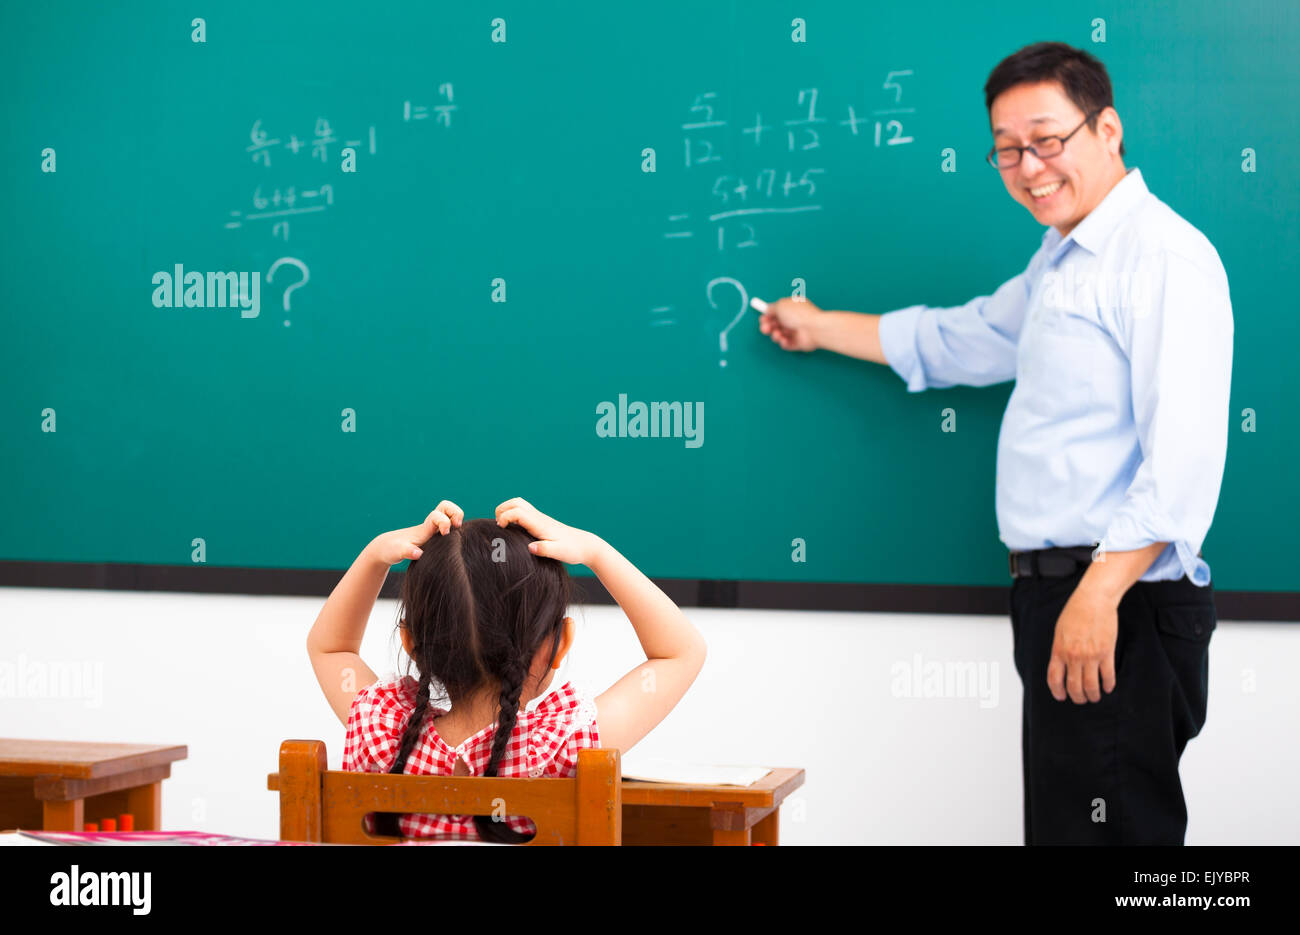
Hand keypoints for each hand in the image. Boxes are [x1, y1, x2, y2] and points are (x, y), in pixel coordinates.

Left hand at [367, 500, 464, 564]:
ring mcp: (433, 531)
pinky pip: (450, 527)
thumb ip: (407, 552)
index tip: (444, 534)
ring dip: (457, 520)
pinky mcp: (435, 538)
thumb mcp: (397, 552)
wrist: (387, 549)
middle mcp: (431, 526)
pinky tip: (454, 544)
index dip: (444, 521)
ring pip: (450, 515)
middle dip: (456, 513)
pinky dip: (455, 530)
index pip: (438, 514)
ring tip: (457, 533)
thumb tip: (418, 553)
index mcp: (424, 528)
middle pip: (447, 507)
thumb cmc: (392, 549)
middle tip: (456, 526)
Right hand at [494, 497, 602, 565]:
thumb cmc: (573, 550)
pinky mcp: (541, 522)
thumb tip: (531, 547)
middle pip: (515, 502)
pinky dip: (513, 514)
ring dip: (507, 510)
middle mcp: (539, 518)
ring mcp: (540, 518)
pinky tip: (513, 529)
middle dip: (502, 509)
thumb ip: (545, 550)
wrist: (585, 545)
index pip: (517, 511)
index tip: (501, 529)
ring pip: (519, 504)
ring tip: (503, 526)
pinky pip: (523, 512)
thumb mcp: (560, 552)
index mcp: (540, 524)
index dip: (504, 517)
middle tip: (498, 525)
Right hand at [758, 297, 822, 351]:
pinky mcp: (798, 343)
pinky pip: (786, 344)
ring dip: (775, 335)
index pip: (777, 312)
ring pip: (779, 334)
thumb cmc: (799, 315)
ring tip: (777, 334)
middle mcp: (794, 319)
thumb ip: (772, 308)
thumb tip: (767, 310)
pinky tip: (784, 340)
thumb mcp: (781, 305)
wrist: (813, 328)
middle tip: (765, 328)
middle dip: (768, 327)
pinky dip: (783, 342)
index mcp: (791, 308)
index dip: (768, 316)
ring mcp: (796, 331)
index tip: (762, 319)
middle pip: (776, 324)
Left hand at [1047, 587, 1118, 702]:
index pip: (1054, 678)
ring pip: (1091, 686)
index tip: (1061, 697)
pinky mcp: (1107, 652)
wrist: (1093, 600)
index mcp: (1059, 650)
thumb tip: (1061, 667)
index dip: (1057, 691)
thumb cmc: (1075, 613)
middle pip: (1074, 686)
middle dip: (1077, 698)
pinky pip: (1108, 676)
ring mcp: (1090, 655)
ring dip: (1093, 695)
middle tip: (1081, 700)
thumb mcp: (1059, 631)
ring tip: (1094, 697)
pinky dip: (1108, 685)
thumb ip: (1059, 650)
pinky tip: (1108, 688)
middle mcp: (1073, 656)